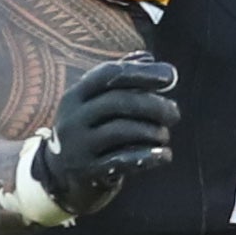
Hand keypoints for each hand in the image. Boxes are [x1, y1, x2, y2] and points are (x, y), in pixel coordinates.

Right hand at [28, 55, 179, 220]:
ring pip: (121, 130)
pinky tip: (165, 155)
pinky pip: (123, 160)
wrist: (60, 177)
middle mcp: (73, 118)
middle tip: (175, 113)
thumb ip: (121, 80)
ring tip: (164, 135)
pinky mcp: (88, 172)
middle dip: (153, 105)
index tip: (170, 76)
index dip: (141, 72)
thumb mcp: (95, 104)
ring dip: (152, 131)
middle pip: (117, 102)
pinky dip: (148, 156)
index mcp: (75, 96)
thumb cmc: (90, 132)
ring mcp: (78, 146)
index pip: (108, 74)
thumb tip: (148, 57)